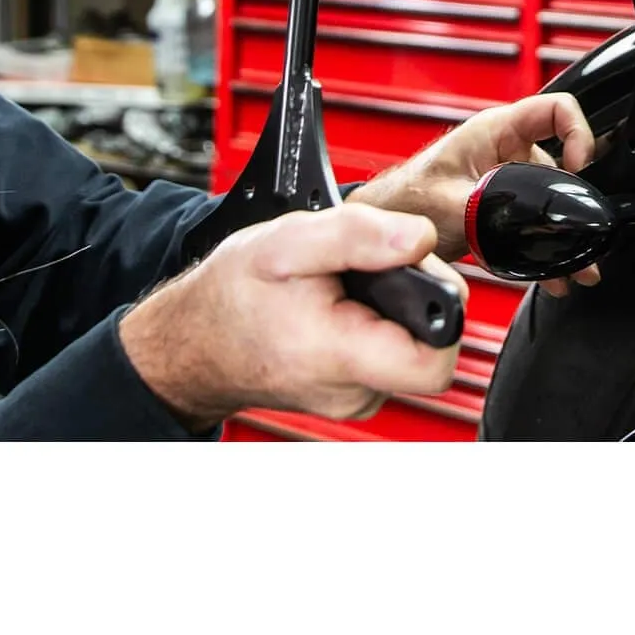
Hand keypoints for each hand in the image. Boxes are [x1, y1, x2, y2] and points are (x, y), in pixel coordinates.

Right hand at [119, 204, 464, 427]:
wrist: (192, 339)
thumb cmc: (231, 294)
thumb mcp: (288, 242)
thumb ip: (359, 235)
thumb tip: (420, 238)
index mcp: (339, 357)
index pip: (437, 363)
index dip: (442, 310)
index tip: (414, 274)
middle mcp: (352, 392)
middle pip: (428, 347)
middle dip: (414, 297)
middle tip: (370, 269)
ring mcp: (352, 399)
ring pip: (408, 349)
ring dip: (390, 309)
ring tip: (344, 286)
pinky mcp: (349, 393)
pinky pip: (385, 356)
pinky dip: (372, 325)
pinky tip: (339, 306)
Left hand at [348, 91, 601, 295]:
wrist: (382, 228)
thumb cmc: (403, 200)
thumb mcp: (453, 203)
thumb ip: (491, 207)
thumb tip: (527, 219)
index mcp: (496, 131)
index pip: (556, 110)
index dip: (578, 133)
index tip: (580, 168)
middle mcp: (507, 150)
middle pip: (562, 161)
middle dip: (577, 199)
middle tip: (583, 234)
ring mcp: (507, 178)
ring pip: (552, 197)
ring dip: (565, 232)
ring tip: (578, 266)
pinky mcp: (503, 206)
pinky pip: (536, 220)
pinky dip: (548, 246)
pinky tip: (553, 273)